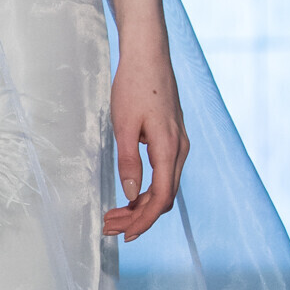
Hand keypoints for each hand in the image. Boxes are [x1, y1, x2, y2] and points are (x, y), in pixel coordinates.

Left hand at [104, 33, 188, 245]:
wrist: (149, 55)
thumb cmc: (134, 86)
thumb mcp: (124, 125)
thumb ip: (128, 162)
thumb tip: (132, 195)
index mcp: (169, 148)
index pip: (161, 197)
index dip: (143, 221)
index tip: (125, 235)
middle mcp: (180, 149)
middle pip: (164, 197)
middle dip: (138, 217)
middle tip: (110, 227)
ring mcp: (179, 143)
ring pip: (164, 186)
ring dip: (141, 204)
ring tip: (114, 215)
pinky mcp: (173, 138)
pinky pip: (164, 173)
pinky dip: (147, 188)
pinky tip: (129, 194)